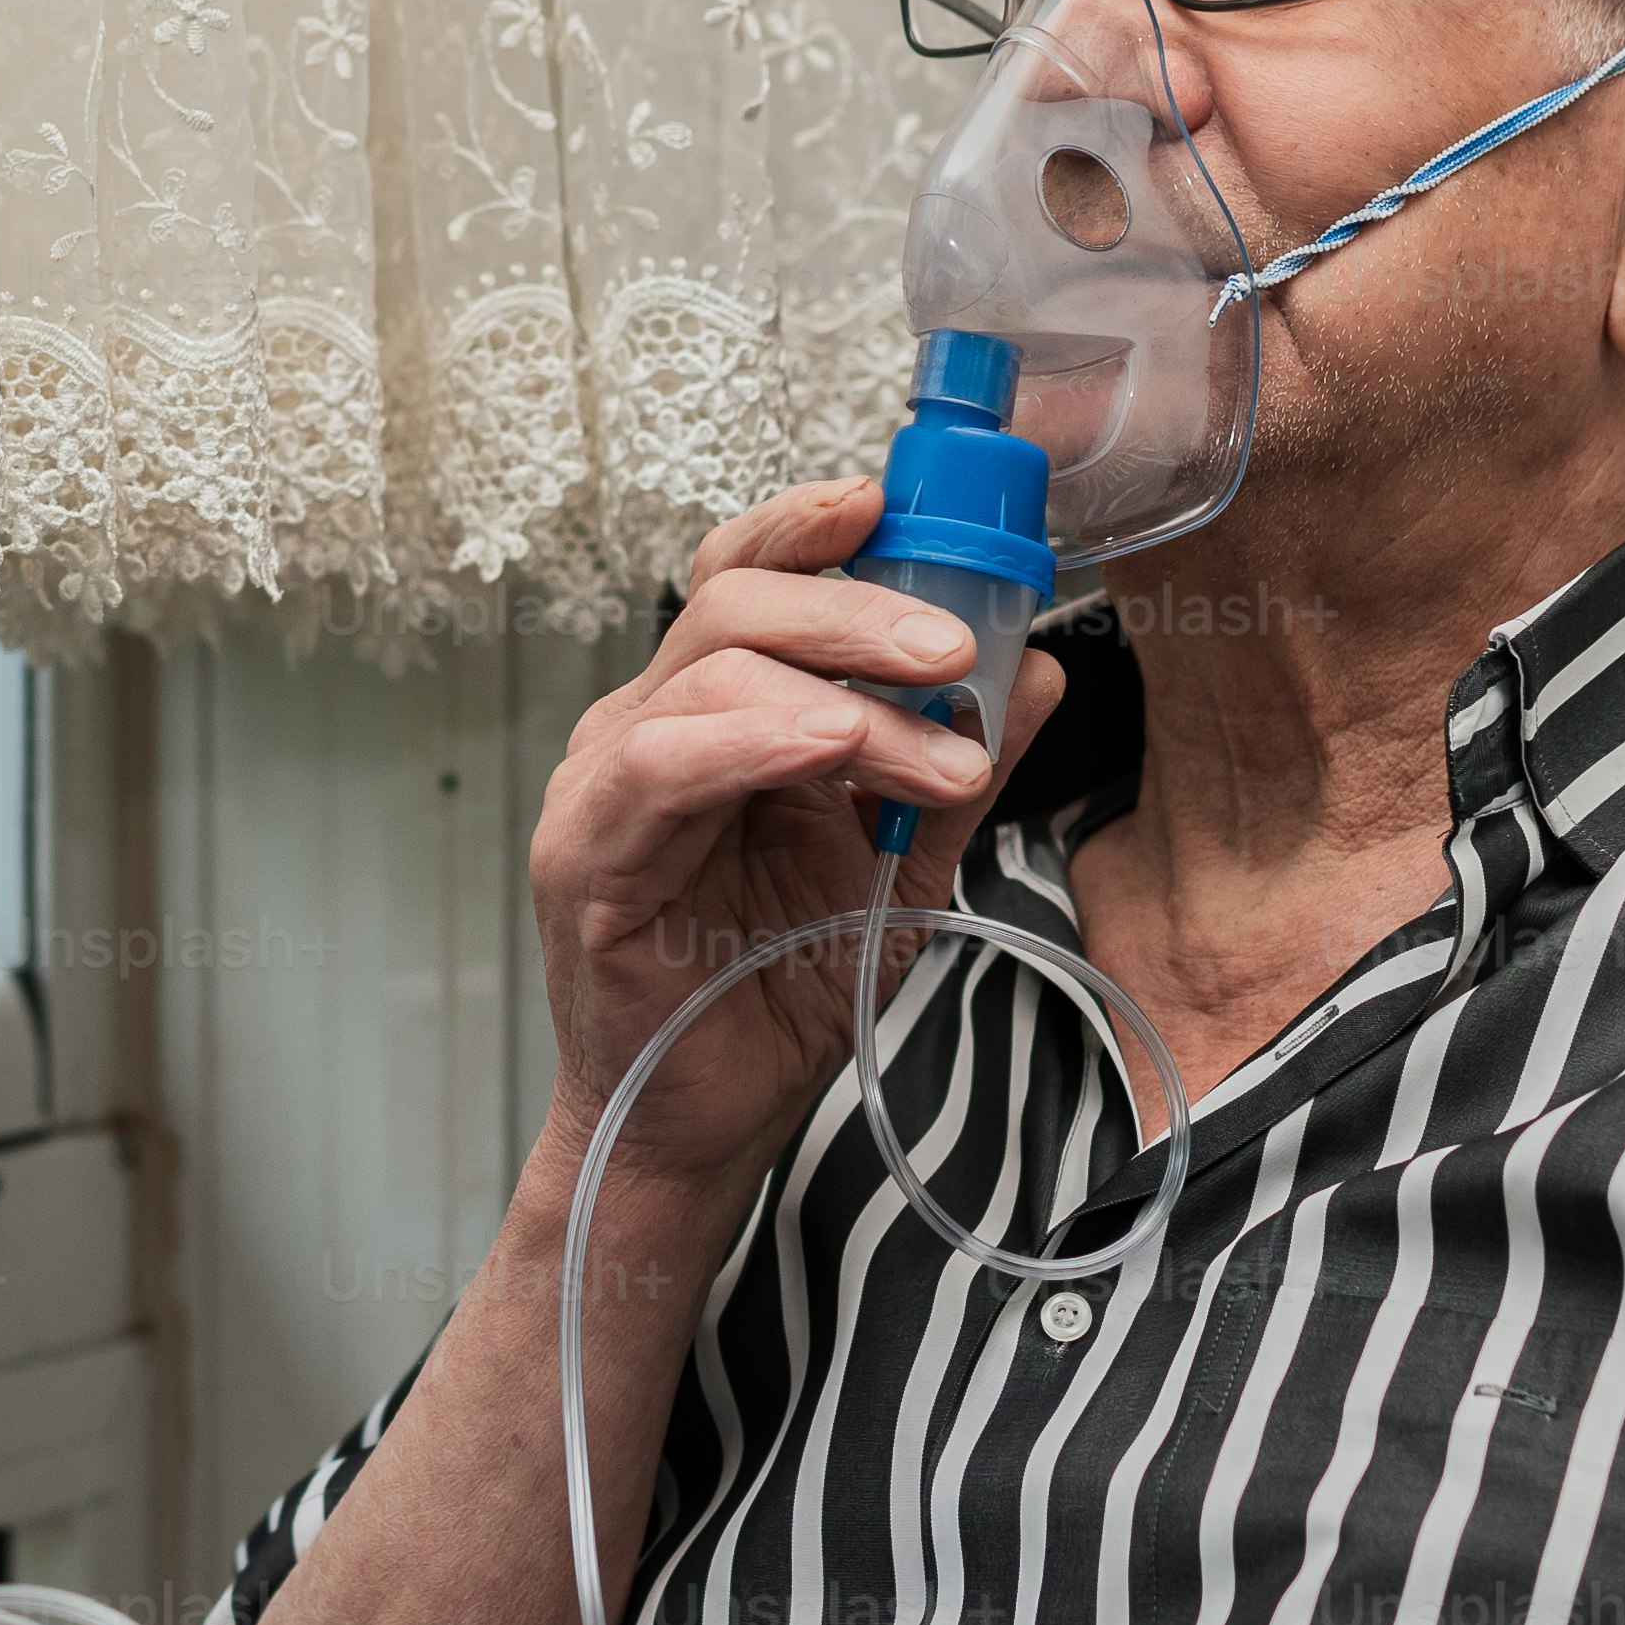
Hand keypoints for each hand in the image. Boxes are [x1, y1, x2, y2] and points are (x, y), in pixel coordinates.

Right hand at [524, 477, 1067, 1214]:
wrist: (712, 1121)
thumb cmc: (781, 990)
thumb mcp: (905, 867)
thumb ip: (960, 770)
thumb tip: (1038, 672)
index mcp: (713, 710)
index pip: (749, 573)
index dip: (815, 524)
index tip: (902, 503)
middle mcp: (647, 728)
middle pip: (733, 599)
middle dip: (860, 607)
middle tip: (959, 648)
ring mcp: (604, 788)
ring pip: (707, 669)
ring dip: (841, 693)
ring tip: (935, 750)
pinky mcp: (586, 858)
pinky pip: (659, 765)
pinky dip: (752, 741)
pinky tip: (827, 748)